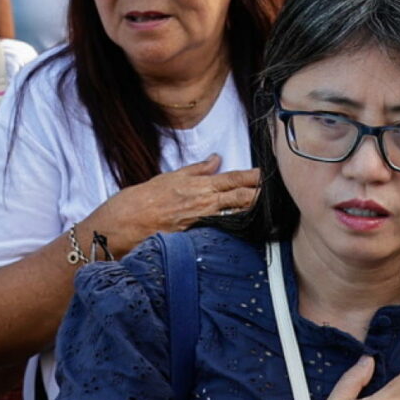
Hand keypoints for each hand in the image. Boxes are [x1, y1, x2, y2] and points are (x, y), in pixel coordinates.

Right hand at [85, 155, 265, 256]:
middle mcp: (201, 204)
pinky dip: (235, 229)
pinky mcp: (194, 238)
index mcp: (195, 186)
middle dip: (259, 194)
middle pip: (239, 198)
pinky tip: (248, 231)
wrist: (119, 226)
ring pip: (234, 215)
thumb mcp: (167, 177)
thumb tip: (216, 160)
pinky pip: (220, 232)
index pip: (232, 179)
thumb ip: (194, 170)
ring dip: (252, 211)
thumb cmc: (138, 201)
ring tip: (272, 209)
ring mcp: (199, 223)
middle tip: (279, 192)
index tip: (267, 175)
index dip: (252, 177)